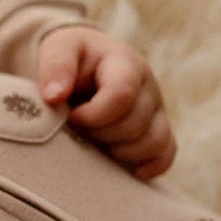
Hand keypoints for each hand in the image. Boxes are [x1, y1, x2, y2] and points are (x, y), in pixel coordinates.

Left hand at [36, 25, 176, 180]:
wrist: (84, 61)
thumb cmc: (71, 57)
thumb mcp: (59, 48)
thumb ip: (56, 66)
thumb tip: (53, 97)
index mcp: (125, 64)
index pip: (121, 96)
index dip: (94, 115)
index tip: (72, 117)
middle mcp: (147, 87)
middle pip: (134, 124)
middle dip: (101, 134)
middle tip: (78, 129)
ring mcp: (156, 110)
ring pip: (153, 142)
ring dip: (120, 152)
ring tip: (94, 143)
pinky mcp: (157, 129)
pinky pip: (167, 152)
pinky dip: (151, 166)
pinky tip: (131, 172)